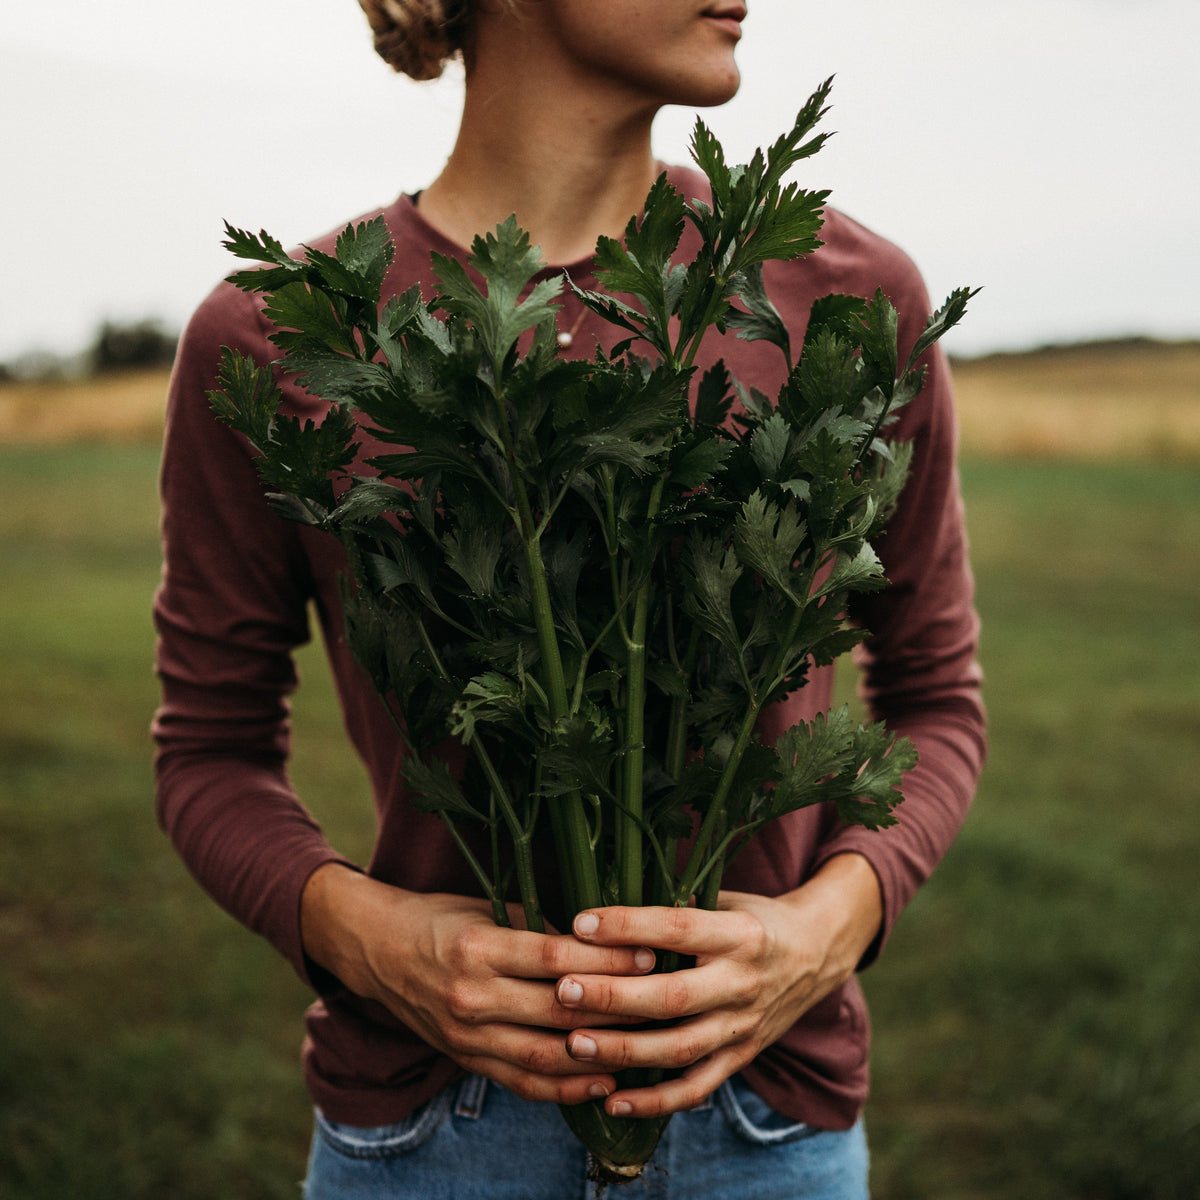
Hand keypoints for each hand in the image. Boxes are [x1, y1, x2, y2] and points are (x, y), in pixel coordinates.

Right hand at [299, 863, 655, 1104]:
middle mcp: (472, 996)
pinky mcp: (467, 1060)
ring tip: (645, 1047)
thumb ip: (540, 927)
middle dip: (617, 1005)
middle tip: (663, 999)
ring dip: (600, 1054)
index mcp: (478, 947)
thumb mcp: (487, 908)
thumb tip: (603, 941)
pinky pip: (524, 1083)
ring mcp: (468, 1035)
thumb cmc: (441, 919)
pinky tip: (603, 1082)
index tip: (649, 952)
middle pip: (558, 1009)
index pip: (555, 957)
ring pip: (546, 1054)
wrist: (378, 951)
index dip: (606, 958)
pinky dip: (566, 1088)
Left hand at [554, 853, 882, 1116]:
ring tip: (572, 1044)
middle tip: (563, 989)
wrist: (818, 951)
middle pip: (674, 997)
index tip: (581, 923)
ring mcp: (743, 1026)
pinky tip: (611, 1102)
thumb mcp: (726, 897)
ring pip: (680, 1049)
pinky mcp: (741, 1057)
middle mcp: (743, 982)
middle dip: (614, 996)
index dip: (629, 927)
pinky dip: (654, 1102)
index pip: (677, 929)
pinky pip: (695, 1088)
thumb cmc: (754, 916)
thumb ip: (677, 904)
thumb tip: (606, 900)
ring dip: (624, 1052)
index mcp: (739, 933)